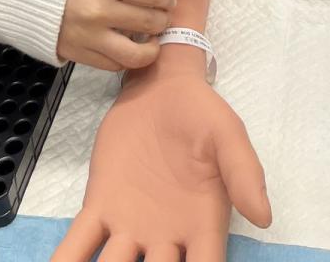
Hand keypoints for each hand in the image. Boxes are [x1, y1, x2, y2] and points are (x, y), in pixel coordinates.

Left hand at [52, 63, 270, 261]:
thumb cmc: (201, 114)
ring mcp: (130, 227)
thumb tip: (264, 217)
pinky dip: (65, 261)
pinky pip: (80, 243)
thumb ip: (243, 172)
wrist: (161, 86)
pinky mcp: (100, 206)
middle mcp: (166, 239)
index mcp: (203, 228)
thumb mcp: (228, 135)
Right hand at [57, 0, 176, 71]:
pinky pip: (114, 65)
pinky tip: (129, 49)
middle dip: (163, 20)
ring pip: (136, 54)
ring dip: (151, 48)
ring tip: (153, 41)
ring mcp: (91, 37)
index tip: (168, 0)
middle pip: (149, 22)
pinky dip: (126, 59)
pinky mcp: (80, 54)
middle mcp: (103, 11)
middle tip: (163, 18)